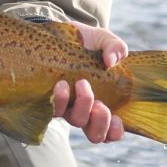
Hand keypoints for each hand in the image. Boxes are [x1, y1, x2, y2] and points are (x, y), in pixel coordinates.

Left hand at [52, 22, 126, 143]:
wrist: (61, 33)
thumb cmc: (87, 42)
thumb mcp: (105, 40)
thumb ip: (116, 48)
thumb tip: (111, 61)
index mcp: (103, 101)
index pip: (110, 130)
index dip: (114, 132)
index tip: (117, 119)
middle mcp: (85, 108)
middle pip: (94, 134)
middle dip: (99, 123)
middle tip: (100, 104)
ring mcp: (67, 105)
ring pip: (75, 121)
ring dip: (82, 106)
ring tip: (81, 83)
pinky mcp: (49, 97)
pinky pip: (54, 109)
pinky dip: (60, 99)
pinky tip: (62, 84)